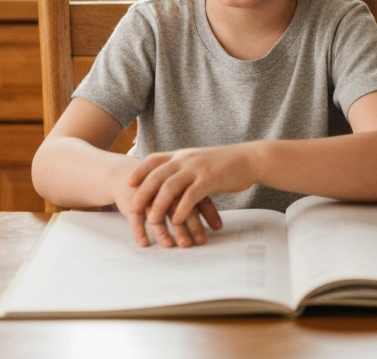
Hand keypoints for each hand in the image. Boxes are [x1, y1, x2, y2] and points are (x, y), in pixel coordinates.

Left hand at [125, 144, 255, 247]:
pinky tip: (177, 221)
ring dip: (159, 205)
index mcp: (182, 154)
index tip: (128, 183)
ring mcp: (197, 168)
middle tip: (133, 209)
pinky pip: (190, 196)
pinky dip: (181, 210)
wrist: (248, 158)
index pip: (154, 159)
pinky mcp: (209, 180)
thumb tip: (168, 180)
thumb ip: (183, 167)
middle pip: (157, 175)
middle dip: (143, 193)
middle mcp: (186, 159)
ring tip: (152, 221)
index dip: (140, 171)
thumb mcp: (199, 160)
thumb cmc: (224, 163)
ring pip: (170, 187)